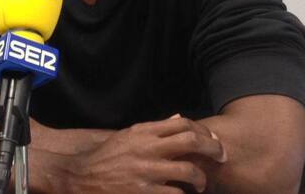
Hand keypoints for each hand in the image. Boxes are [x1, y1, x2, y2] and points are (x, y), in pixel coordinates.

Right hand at [66, 115, 226, 193]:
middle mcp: (147, 148)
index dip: (202, 131)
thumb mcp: (129, 136)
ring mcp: (146, 171)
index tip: (212, 140)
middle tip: (222, 157)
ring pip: (188, 170)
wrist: (82, 176)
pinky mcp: (144, 193)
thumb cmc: (107, 157)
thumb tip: (179, 119)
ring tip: (200, 184)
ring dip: (200, 178)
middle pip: (190, 141)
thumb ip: (155, 129)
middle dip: (212, 148)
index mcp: (144, 131)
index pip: (182, 123)